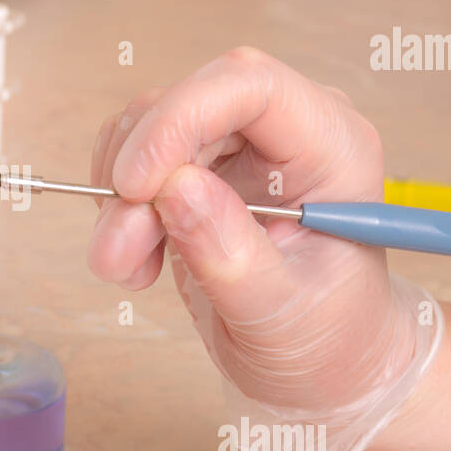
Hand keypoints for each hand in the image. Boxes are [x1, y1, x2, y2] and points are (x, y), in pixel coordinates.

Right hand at [87, 47, 420, 415]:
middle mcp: (288, 131)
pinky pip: (137, 154)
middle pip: (190, 102)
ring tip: (129, 269)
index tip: (134, 186)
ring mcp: (242, 143)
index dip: (181, 118)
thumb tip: (175, 188)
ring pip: (150, 127)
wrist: (322, 366)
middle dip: (139, 174)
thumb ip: (230, 253)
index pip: (252, 85)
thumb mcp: (278, 314)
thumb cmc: (324, 340)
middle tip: (116, 252)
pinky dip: (118, 206)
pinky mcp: (202, 164)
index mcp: (334, 149)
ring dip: (120, 198)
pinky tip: (139, 260)